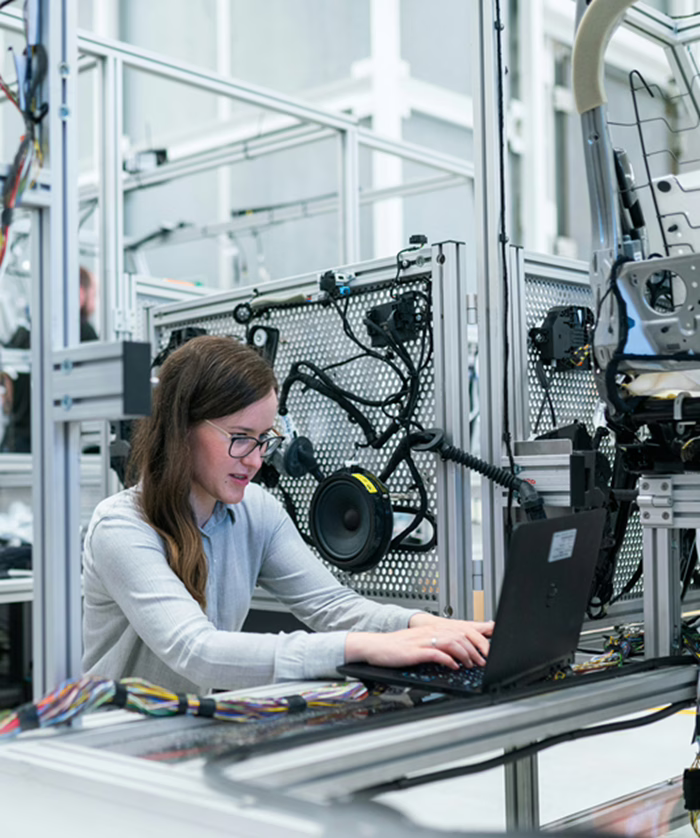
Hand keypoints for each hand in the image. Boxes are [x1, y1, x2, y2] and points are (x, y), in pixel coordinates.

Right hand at [345, 618, 493, 670]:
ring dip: (465, 654)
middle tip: (483, 661)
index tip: (486, 650)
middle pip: (460, 635)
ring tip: (471, 664)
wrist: (375, 646)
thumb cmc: (396, 647)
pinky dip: (448, 660)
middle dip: (475, 648)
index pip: (460, 629)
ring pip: (452, 642)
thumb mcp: (420, 642)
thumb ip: (437, 645)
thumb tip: (456, 653)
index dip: (477, 639)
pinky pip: (436, 653)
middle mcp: (429, 632)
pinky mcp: (415, 651)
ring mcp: (423, 641)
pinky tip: (454, 666)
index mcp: (432, 628)